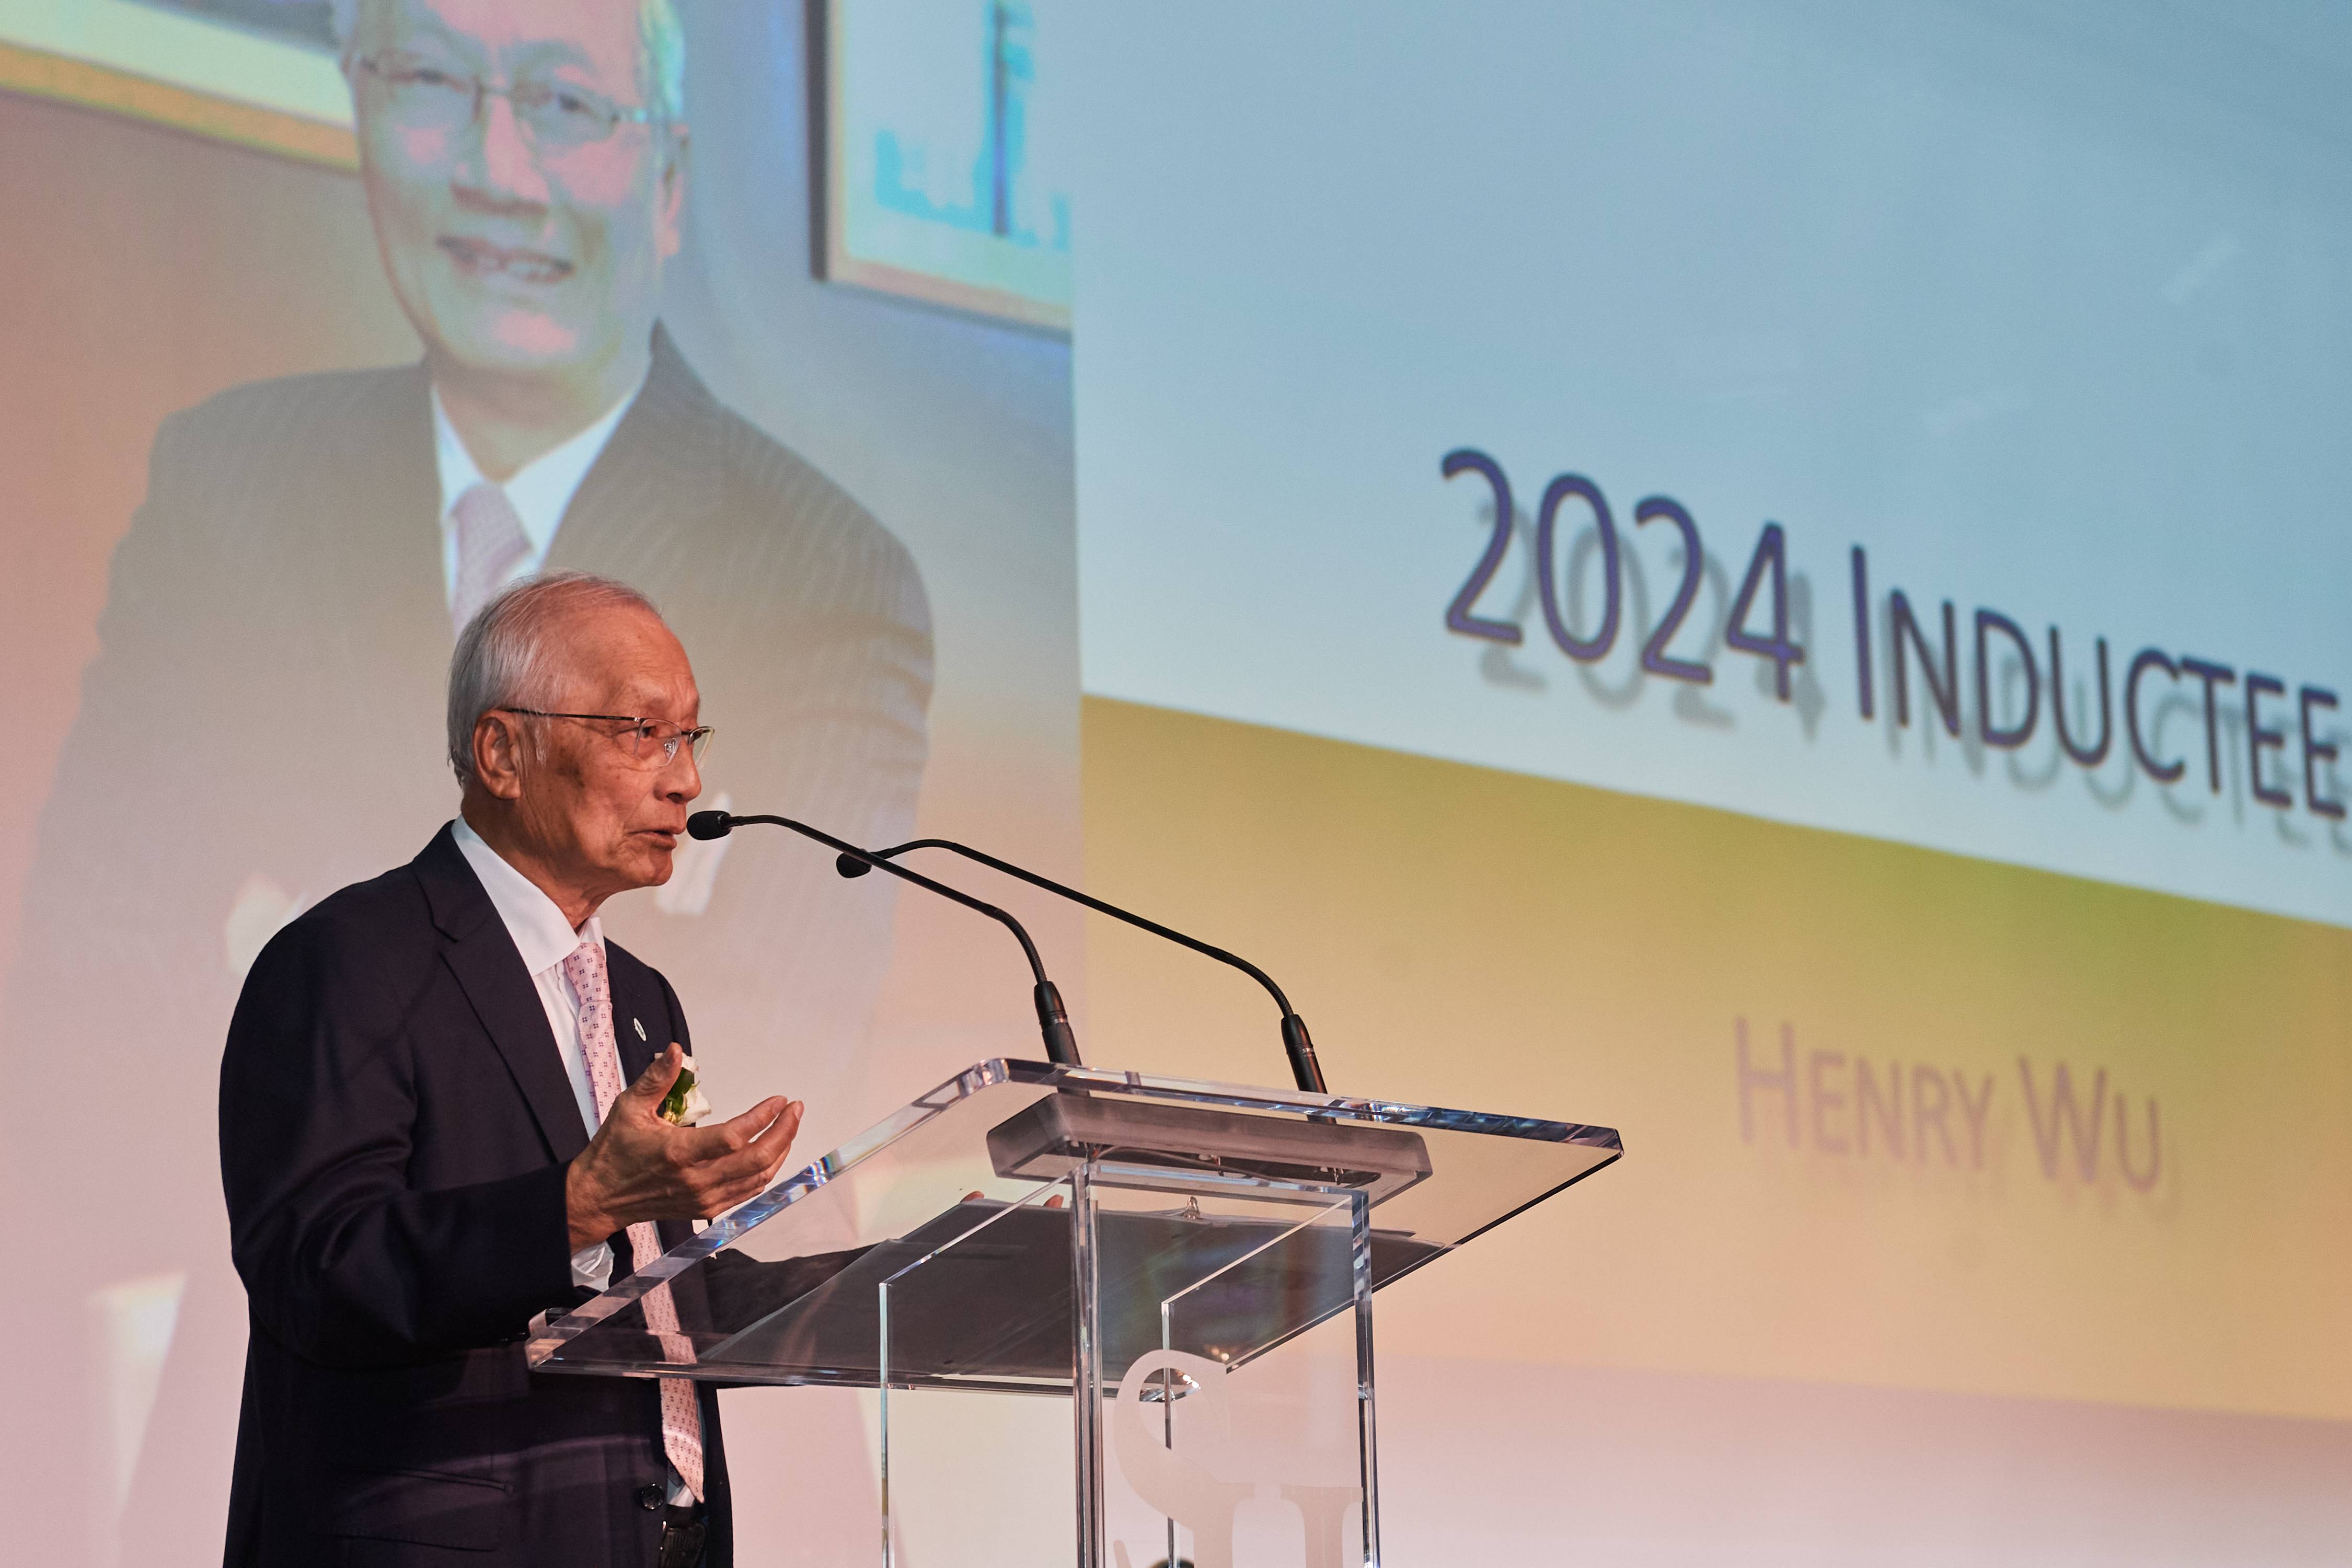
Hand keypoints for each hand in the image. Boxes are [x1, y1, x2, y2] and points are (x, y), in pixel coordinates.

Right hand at [565, 1045, 801, 1250]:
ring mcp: (704, 1199)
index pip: (735, 1137)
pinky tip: (772, 1152)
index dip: (763, 1118)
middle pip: (757, 1160)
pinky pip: (747, 1192)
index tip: (779, 1100)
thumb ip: (657, 1078)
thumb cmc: (615, 1150)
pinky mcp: (706, 1209)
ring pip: (758, 1178)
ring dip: (780, 1151)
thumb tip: (676, 1050)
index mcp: (679, 1153)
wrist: (600, 1197)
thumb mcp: (629, 1107)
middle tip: (795, 1110)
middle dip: (784, 1133)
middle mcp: (697, 1180)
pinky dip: (766, 1171)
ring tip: (789, 1125)